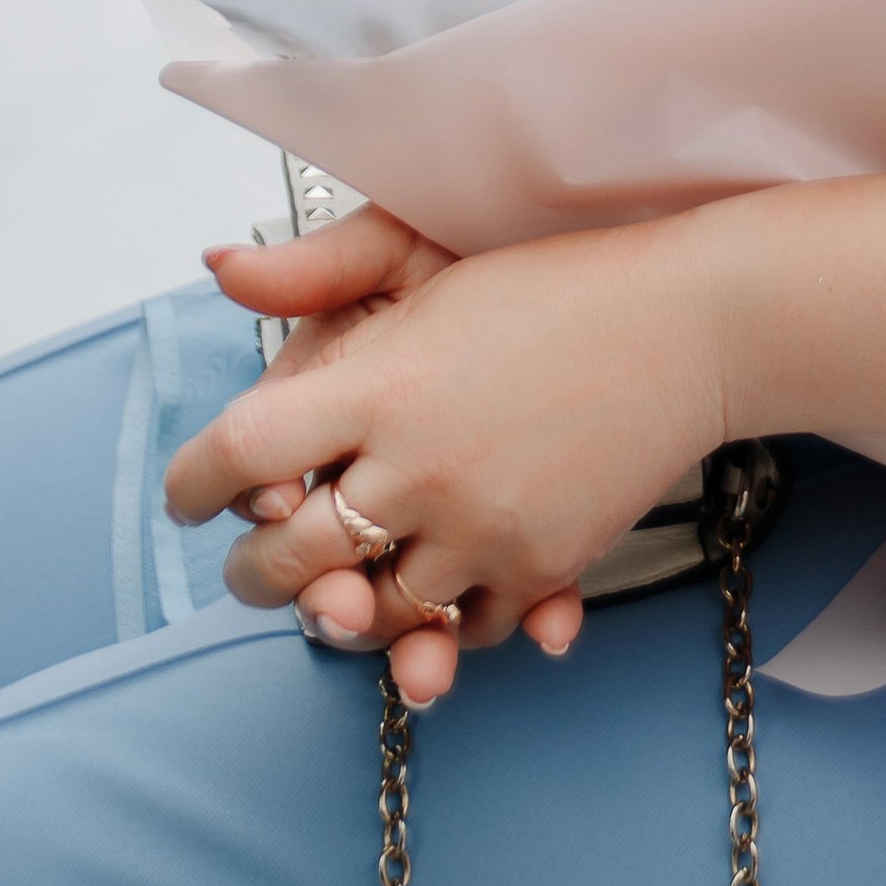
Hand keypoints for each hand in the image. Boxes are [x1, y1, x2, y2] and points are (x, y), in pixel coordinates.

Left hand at [169, 210, 717, 702]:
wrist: (693, 324)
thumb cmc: (561, 283)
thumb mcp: (432, 256)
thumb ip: (322, 268)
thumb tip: (221, 263)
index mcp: (383, 380)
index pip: (239, 454)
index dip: (194, 486)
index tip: (192, 495)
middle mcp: (418, 465)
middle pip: (286, 563)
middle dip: (256, 573)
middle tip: (261, 560)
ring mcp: (479, 526)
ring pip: (367, 616)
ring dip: (344, 609)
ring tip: (343, 587)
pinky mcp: (537, 568)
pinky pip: (458, 630)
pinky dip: (440, 619)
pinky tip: (440, 584)